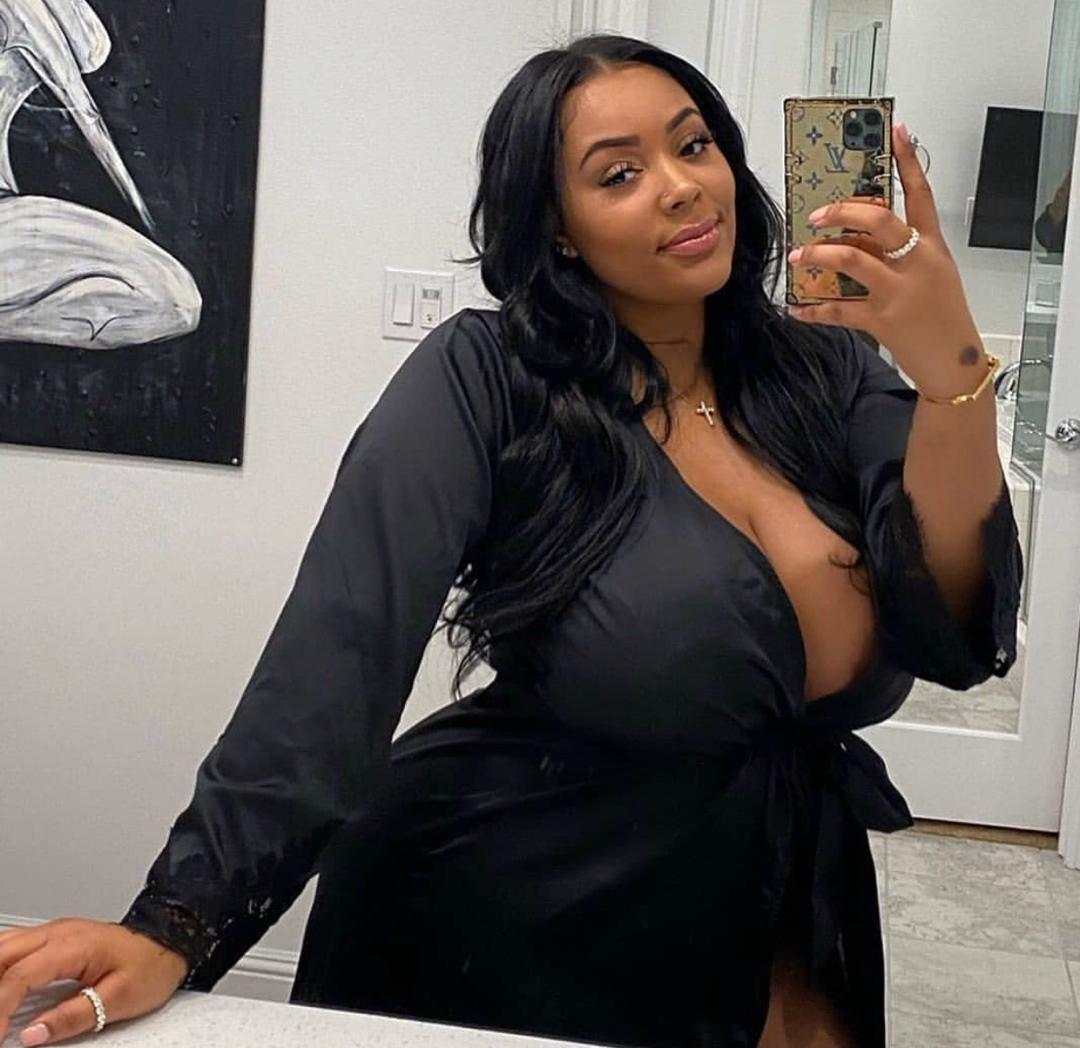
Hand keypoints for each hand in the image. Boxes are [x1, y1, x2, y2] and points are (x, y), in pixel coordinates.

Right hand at [0, 918, 188, 1045]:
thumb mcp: (118, 998)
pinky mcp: (54, 939)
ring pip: (3, 946)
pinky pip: (13, 948)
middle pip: (2, 954)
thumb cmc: (151, 965)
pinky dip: (0, 969)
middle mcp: (59, 932)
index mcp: (74, 945)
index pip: (20, 976)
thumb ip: (73, 1017)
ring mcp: (54, 932)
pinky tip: (1, 990)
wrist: (170, 941)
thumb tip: (32, 1034)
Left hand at [786, 122, 982, 387]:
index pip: (922, 195)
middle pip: (880, 220)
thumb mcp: (934, 275)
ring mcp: (899, 291)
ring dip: (819, 254)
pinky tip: (795, 309)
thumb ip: (902, 252)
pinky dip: (812, 310)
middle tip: (817, 215)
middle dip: (844, 212)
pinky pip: (838, 311)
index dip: (909, 161)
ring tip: (800, 254)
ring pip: (853, 259)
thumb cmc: (942, 316)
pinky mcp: (882, 321)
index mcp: (932, 247)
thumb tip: (860, 236)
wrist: (953, 362)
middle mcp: (917, 263)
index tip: (896, 132)